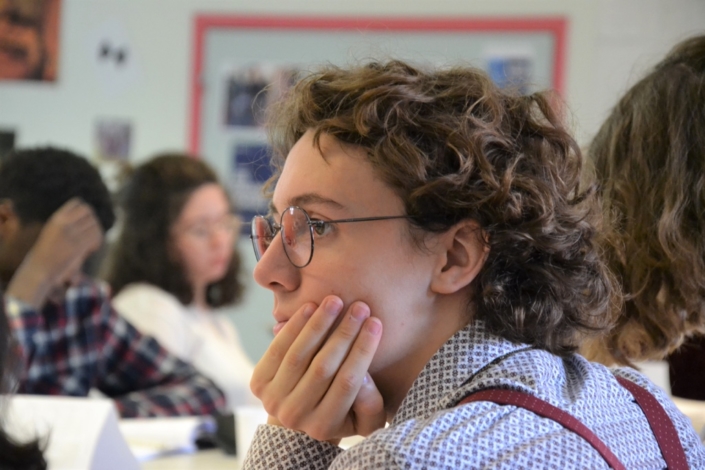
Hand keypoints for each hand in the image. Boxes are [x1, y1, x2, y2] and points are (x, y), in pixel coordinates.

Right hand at [6, 198, 102, 307]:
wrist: (39, 270)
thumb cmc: (46, 255)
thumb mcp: (53, 233)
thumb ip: (68, 225)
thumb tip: (90, 218)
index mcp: (56, 219)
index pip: (77, 203)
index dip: (85, 212)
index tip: (84, 224)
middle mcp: (63, 223)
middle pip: (89, 211)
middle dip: (93, 221)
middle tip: (89, 235)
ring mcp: (70, 233)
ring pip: (95, 224)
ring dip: (96, 233)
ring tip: (90, 244)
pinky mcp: (78, 246)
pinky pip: (96, 236)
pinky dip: (97, 242)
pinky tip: (91, 250)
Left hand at [251, 296, 385, 442]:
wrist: (300, 415)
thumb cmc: (342, 412)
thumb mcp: (366, 418)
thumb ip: (371, 403)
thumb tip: (364, 374)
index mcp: (325, 427)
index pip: (349, 382)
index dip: (363, 350)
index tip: (376, 323)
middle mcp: (296, 416)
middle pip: (324, 367)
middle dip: (344, 333)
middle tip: (360, 307)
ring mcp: (273, 400)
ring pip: (299, 355)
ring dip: (318, 324)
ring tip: (335, 301)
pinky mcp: (258, 383)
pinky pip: (278, 349)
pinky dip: (294, 326)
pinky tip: (310, 307)